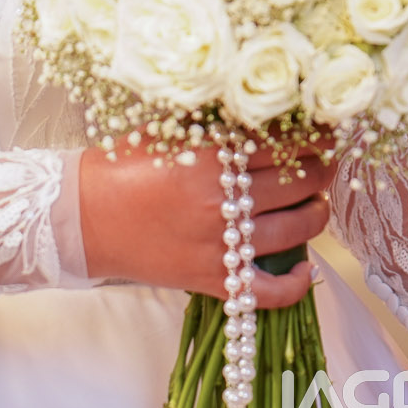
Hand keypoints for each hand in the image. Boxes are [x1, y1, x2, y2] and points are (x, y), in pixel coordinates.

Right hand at [78, 144, 331, 307]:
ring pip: (295, 230)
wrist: (81, 217)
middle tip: (326, 164)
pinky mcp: (212, 279)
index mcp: (214, 157)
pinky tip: (307, 270)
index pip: (285, 143)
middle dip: (320, 171)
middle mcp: (223, 200)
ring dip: (317, 215)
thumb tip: (266, 116)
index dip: (314, 137)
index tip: (326, 133)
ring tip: (318, 205)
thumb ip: (217, 127)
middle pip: (298, 182)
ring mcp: (220, 244)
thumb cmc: (122, 168)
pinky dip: (294, 285)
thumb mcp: (170, 133)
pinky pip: (268, 291)